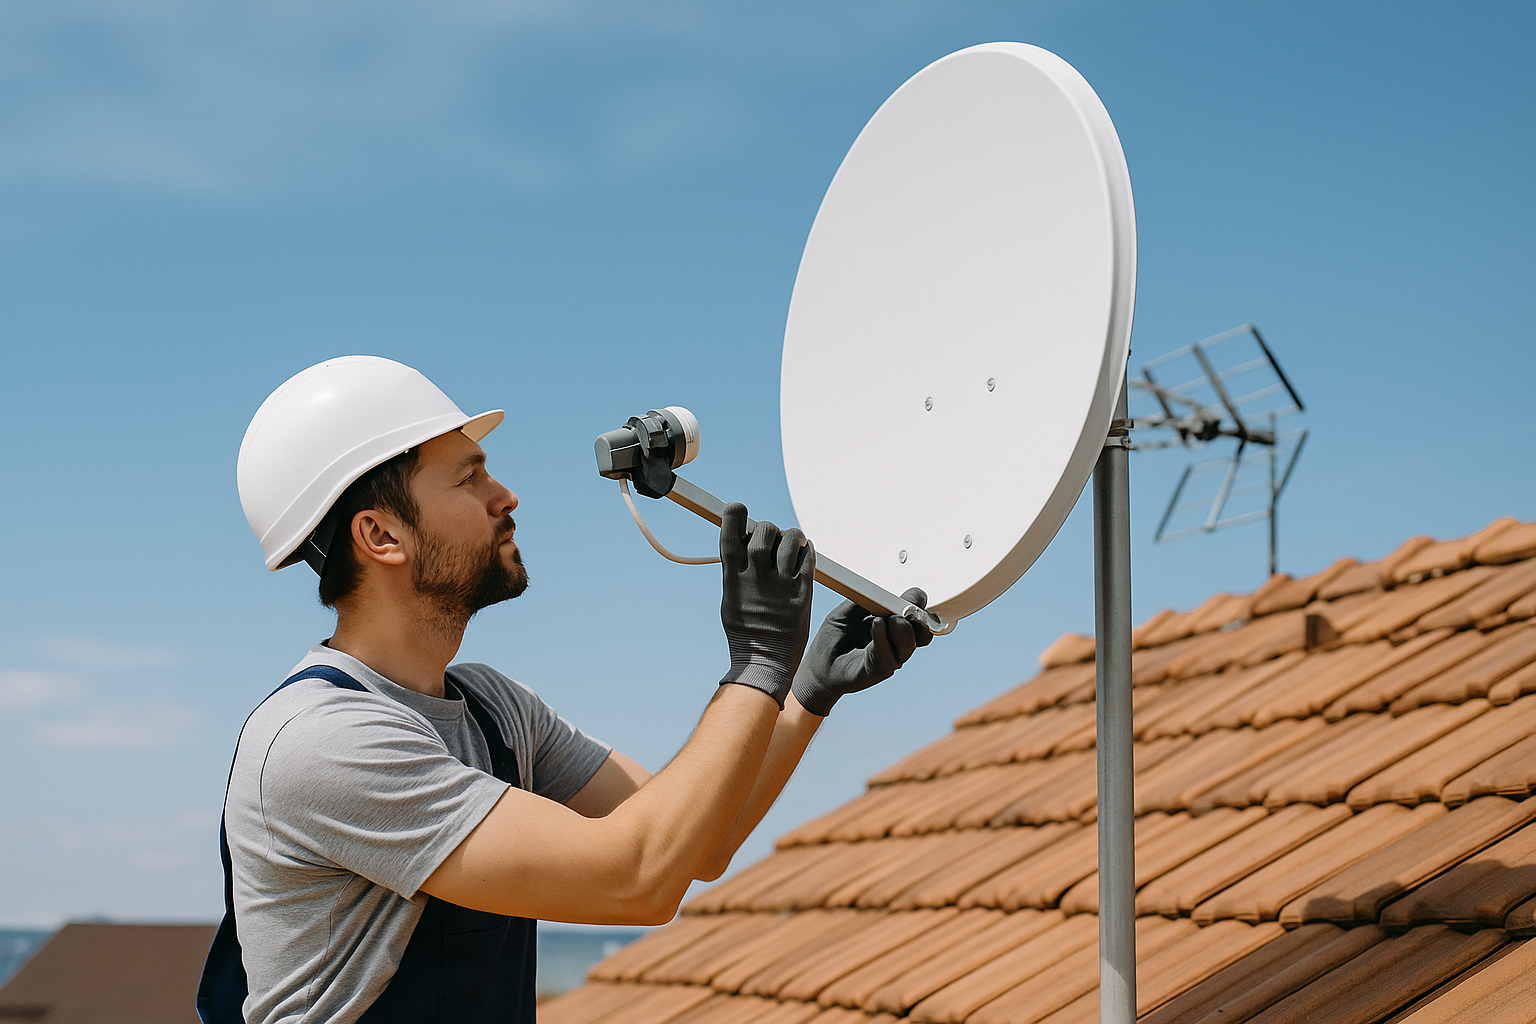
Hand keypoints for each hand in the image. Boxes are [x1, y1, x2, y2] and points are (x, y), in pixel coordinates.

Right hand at [718, 503, 813, 706]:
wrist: (765, 661)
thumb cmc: (746, 631)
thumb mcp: (731, 598)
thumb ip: (736, 571)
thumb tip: (743, 544)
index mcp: (733, 577)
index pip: (730, 533)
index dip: (734, 515)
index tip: (739, 510)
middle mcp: (756, 577)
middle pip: (764, 532)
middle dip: (768, 528)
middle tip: (772, 537)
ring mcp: (780, 584)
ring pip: (790, 540)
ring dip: (792, 536)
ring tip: (793, 543)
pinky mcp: (802, 593)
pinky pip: (808, 559)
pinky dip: (806, 550)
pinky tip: (804, 552)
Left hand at [790, 588, 932, 715]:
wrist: (818, 666)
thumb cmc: (834, 639)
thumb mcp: (848, 611)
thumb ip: (866, 600)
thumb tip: (882, 591)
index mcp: (893, 626)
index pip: (918, 616)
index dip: (919, 604)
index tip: (913, 597)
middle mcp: (896, 644)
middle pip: (923, 632)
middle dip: (916, 616)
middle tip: (903, 607)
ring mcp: (891, 659)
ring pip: (909, 643)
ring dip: (900, 627)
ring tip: (880, 618)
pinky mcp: (879, 671)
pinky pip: (888, 655)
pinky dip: (883, 637)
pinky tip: (874, 626)